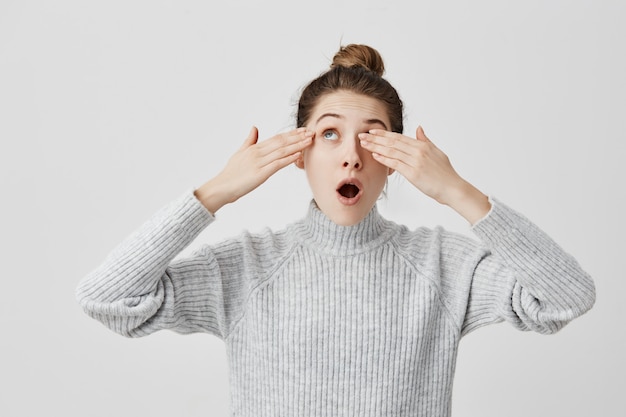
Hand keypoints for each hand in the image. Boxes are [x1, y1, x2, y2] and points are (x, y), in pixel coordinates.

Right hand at [195, 126, 312, 212]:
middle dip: (297, 137)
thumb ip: (249, 140)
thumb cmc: (230, 173)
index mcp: (254, 148)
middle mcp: (257, 152)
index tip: (302, 130)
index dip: (291, 134)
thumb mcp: (240, 153)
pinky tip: (298, 155)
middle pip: (281, 142)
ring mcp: (259, 162)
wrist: (222, 187)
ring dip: (297, 145)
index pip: (276, 138)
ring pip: (281, 151)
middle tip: (311, 132)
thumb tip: (255, 128)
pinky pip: (277, 164)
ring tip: (309, 141)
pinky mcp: (260, 174)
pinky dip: (288, 159)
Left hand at [359, 126, 489, 223]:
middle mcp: (418, 151)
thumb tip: (419, 128)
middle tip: (362, 135)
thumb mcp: (436, 152)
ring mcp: (415, 161)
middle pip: (392, 142)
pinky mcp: (413, 173)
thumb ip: (425, 140)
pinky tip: (375, 155)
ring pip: (391, 151)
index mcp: (422, 145)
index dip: (384, 134)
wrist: (452, 188)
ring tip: (364, 144)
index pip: (399, 137)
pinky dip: (384, 159)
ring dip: (376, 147)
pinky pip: (395, 164)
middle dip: (375, 138)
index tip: (372, 131)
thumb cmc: (445, 173)